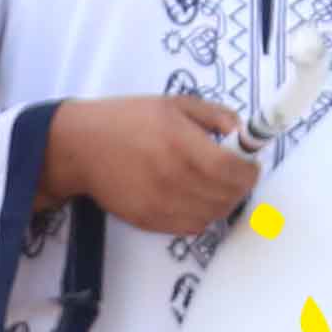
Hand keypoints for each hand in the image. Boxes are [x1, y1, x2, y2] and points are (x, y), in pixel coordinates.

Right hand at [43, 92, 257, 237]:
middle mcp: (175, 178)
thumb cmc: (128, 119)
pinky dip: (202, 215)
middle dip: (240, 186)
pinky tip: (193, 197)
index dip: (250, 170)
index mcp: (183, 145)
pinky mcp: (150, 221)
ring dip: (223, 202)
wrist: (82, 147)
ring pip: (214, 215)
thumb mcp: (174, 103)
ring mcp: (162, 204)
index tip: (250, 163)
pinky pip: (192, 227)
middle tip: (235, 174)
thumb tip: (243, 132)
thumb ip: (215, 115)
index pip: (234, 171)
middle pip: (229, 197)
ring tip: (214, 185)